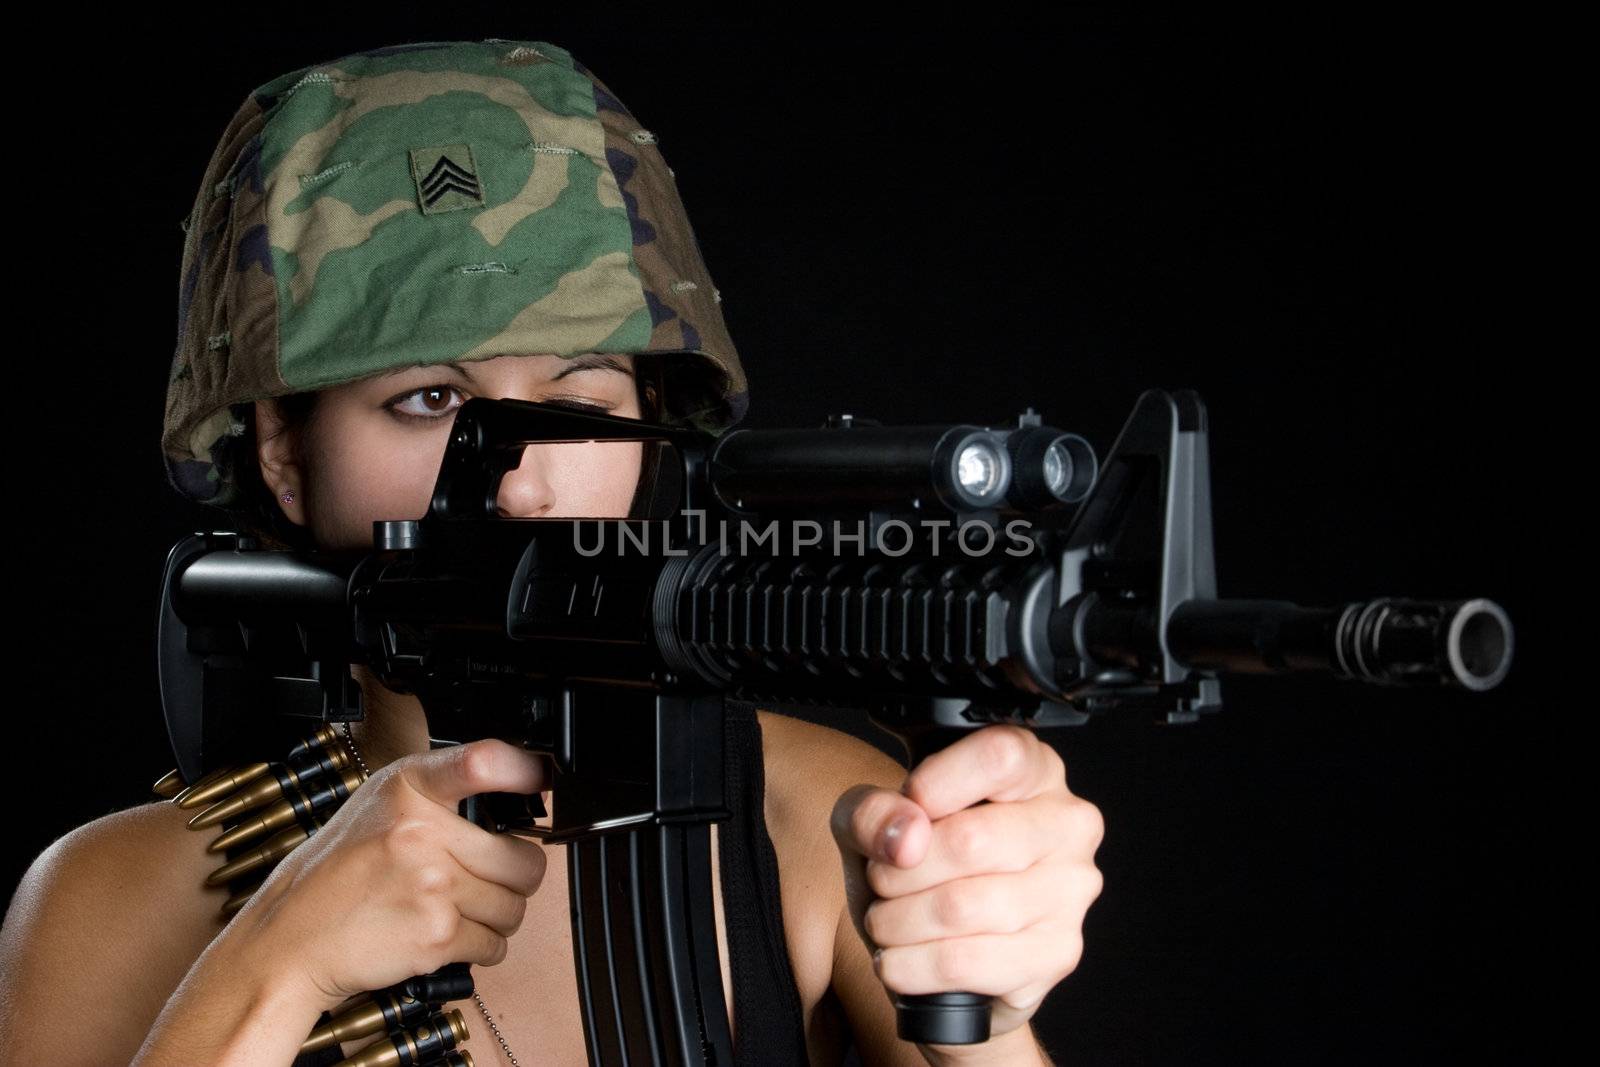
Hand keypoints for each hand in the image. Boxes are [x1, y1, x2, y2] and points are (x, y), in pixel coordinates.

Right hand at [222, 738, 550, 1010]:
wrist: (290, 938)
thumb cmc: (337, 874)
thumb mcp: (380, 805)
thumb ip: (443, 795)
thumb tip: (522, 790)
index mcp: (409, 788)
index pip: (480, 761)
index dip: (523, 768)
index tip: (542, 776)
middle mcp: (422, 831)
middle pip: (524, 861)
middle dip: (515, 879)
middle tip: (487, 880)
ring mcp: (431, 884)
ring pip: (514, 907)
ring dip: (496, 917)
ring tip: (456, 910)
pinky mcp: (435, 934)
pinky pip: (494, 944)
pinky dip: (480, 948)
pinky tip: (444, 935)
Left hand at [831, 725, 1103, 1045]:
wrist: (945, 936)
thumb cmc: (919, 859)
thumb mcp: (877, 818)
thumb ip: (873, 811)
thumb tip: (907, 837)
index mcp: (1035, 769)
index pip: (1000, 757)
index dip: (937, 783)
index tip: (908, 806)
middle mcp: (1067, 823)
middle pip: (972, 839)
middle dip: (900, 870)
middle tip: (881, 881)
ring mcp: (1070, 890)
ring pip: (963, 907)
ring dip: (899, 921)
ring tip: (886, 920)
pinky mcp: (1058, 952)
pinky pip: (967, 962)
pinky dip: (912, 965)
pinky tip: (899, 958)